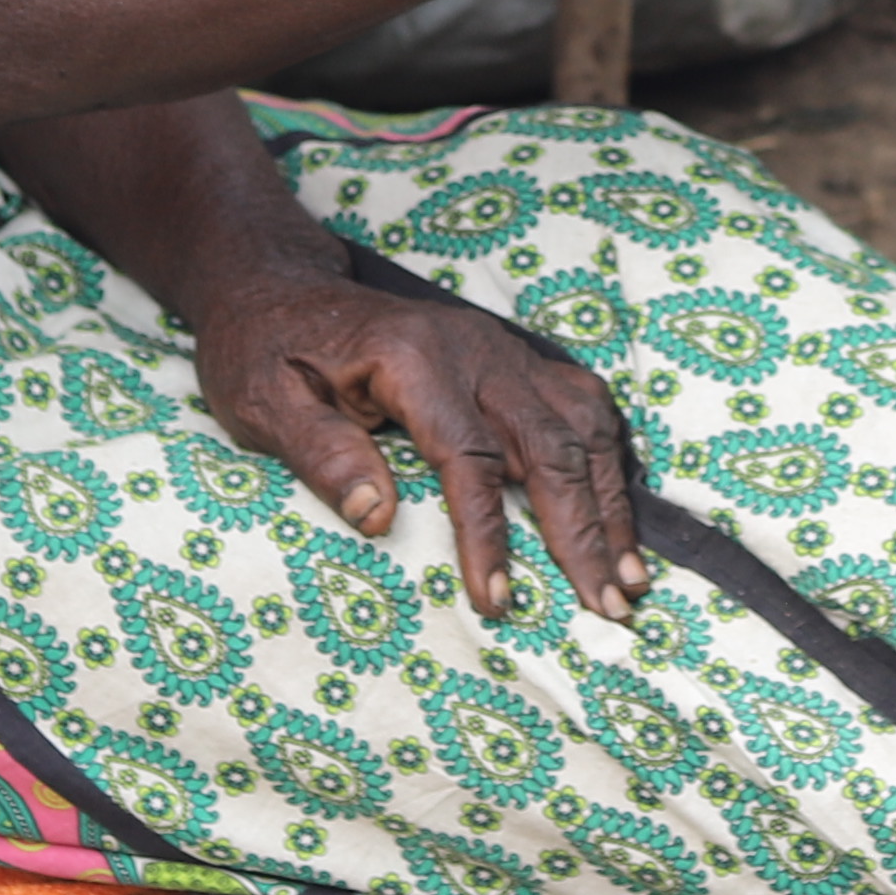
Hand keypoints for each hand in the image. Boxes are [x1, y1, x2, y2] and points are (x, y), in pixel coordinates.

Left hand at [183, 259, 649, 623]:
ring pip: (582, 424)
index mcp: (412, 360)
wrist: (282, 289)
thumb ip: (321, 454)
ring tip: (631, 577)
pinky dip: (610, 459)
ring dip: (612, 501)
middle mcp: (474, 350)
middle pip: (550, 444)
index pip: (468, 457)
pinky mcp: (513, 358)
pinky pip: (583, 405)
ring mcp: (501, 350)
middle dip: (585, 530)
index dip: (489, 533)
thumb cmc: (267, 352)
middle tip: (608, 605)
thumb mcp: (263, 402)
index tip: (497, 601)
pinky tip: (621, 511)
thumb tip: (378, 518)